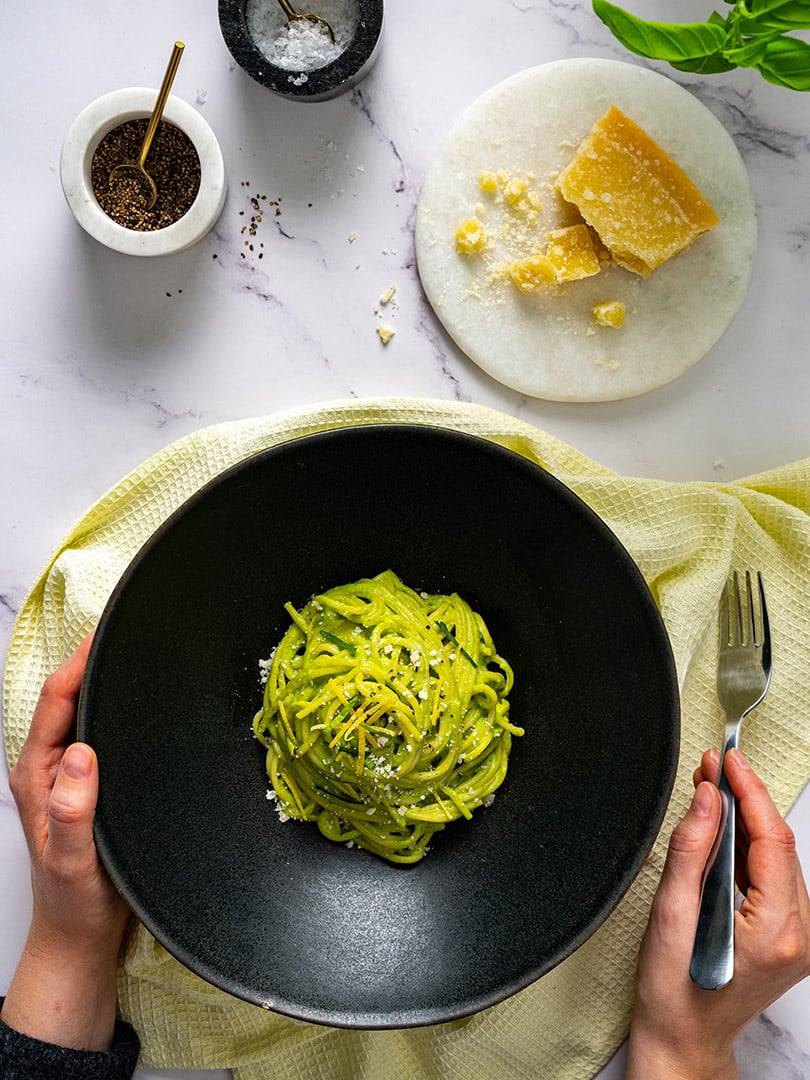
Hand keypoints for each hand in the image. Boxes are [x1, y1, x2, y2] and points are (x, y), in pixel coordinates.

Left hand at [1, 635, 130, 1050]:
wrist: (81, 935)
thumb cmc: (75, 902)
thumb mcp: (74, 861)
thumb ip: (74, 811)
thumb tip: (82, 755)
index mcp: (38, 775)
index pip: (57, 703)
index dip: (78, 663)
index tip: (104, 632)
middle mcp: (50, 767)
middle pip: (69, 699)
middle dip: (92, 660)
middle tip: (128, 629)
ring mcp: (69, 774)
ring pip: (86, 714)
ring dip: (106, 683)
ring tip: (135, 654)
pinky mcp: (89, 783)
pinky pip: (102, 734)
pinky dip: (117, 710)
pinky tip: (140, 704)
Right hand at [627, 748, 809, 1079]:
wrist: (684, 1039)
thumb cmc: (675, 992)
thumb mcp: (670, 916)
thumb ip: (691, 851)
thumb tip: (706, 800)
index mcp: (777, 931)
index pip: (772, 840)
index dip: (750, 792)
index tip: (729, 760)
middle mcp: (800, 935)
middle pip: (779, 845)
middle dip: (746, 799)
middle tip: (714, 765)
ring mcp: (798, 938)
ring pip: (777, 858)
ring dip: (746, 821)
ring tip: (713, 787)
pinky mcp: (788, 937)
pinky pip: (773, 878)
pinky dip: (748, 847)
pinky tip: (723, 828)